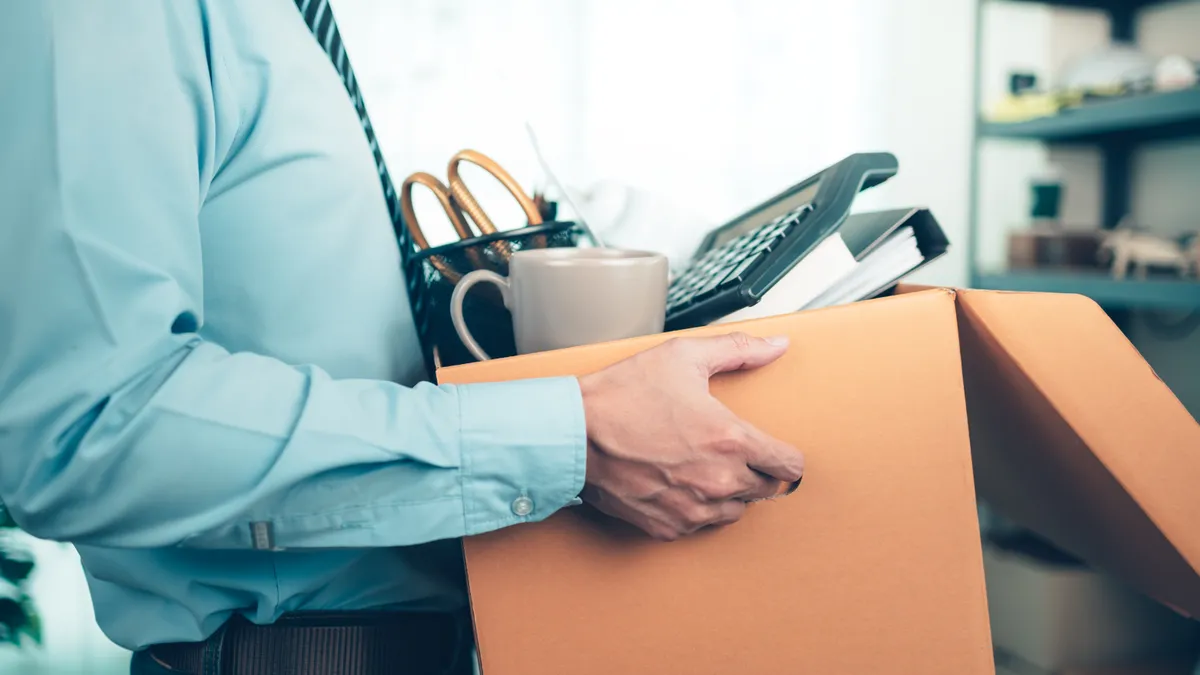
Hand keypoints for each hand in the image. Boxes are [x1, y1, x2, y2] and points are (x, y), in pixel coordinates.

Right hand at [577, 332, 804, 540]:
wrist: (572, 434)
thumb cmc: (622, 396)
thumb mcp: (683, 357)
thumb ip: (738, 350)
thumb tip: (777, 345)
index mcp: (730, 440)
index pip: (790, 467)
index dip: (787, 457)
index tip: (777, 452)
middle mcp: (719, 481)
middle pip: (769, 491)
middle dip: (757, 471)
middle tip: (733, 452)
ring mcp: (694, 509)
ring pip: (737, 512)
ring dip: (730, 492)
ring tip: (704, 467)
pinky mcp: (669, 526)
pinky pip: (702, 525)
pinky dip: (697, 508)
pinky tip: (679, 483)